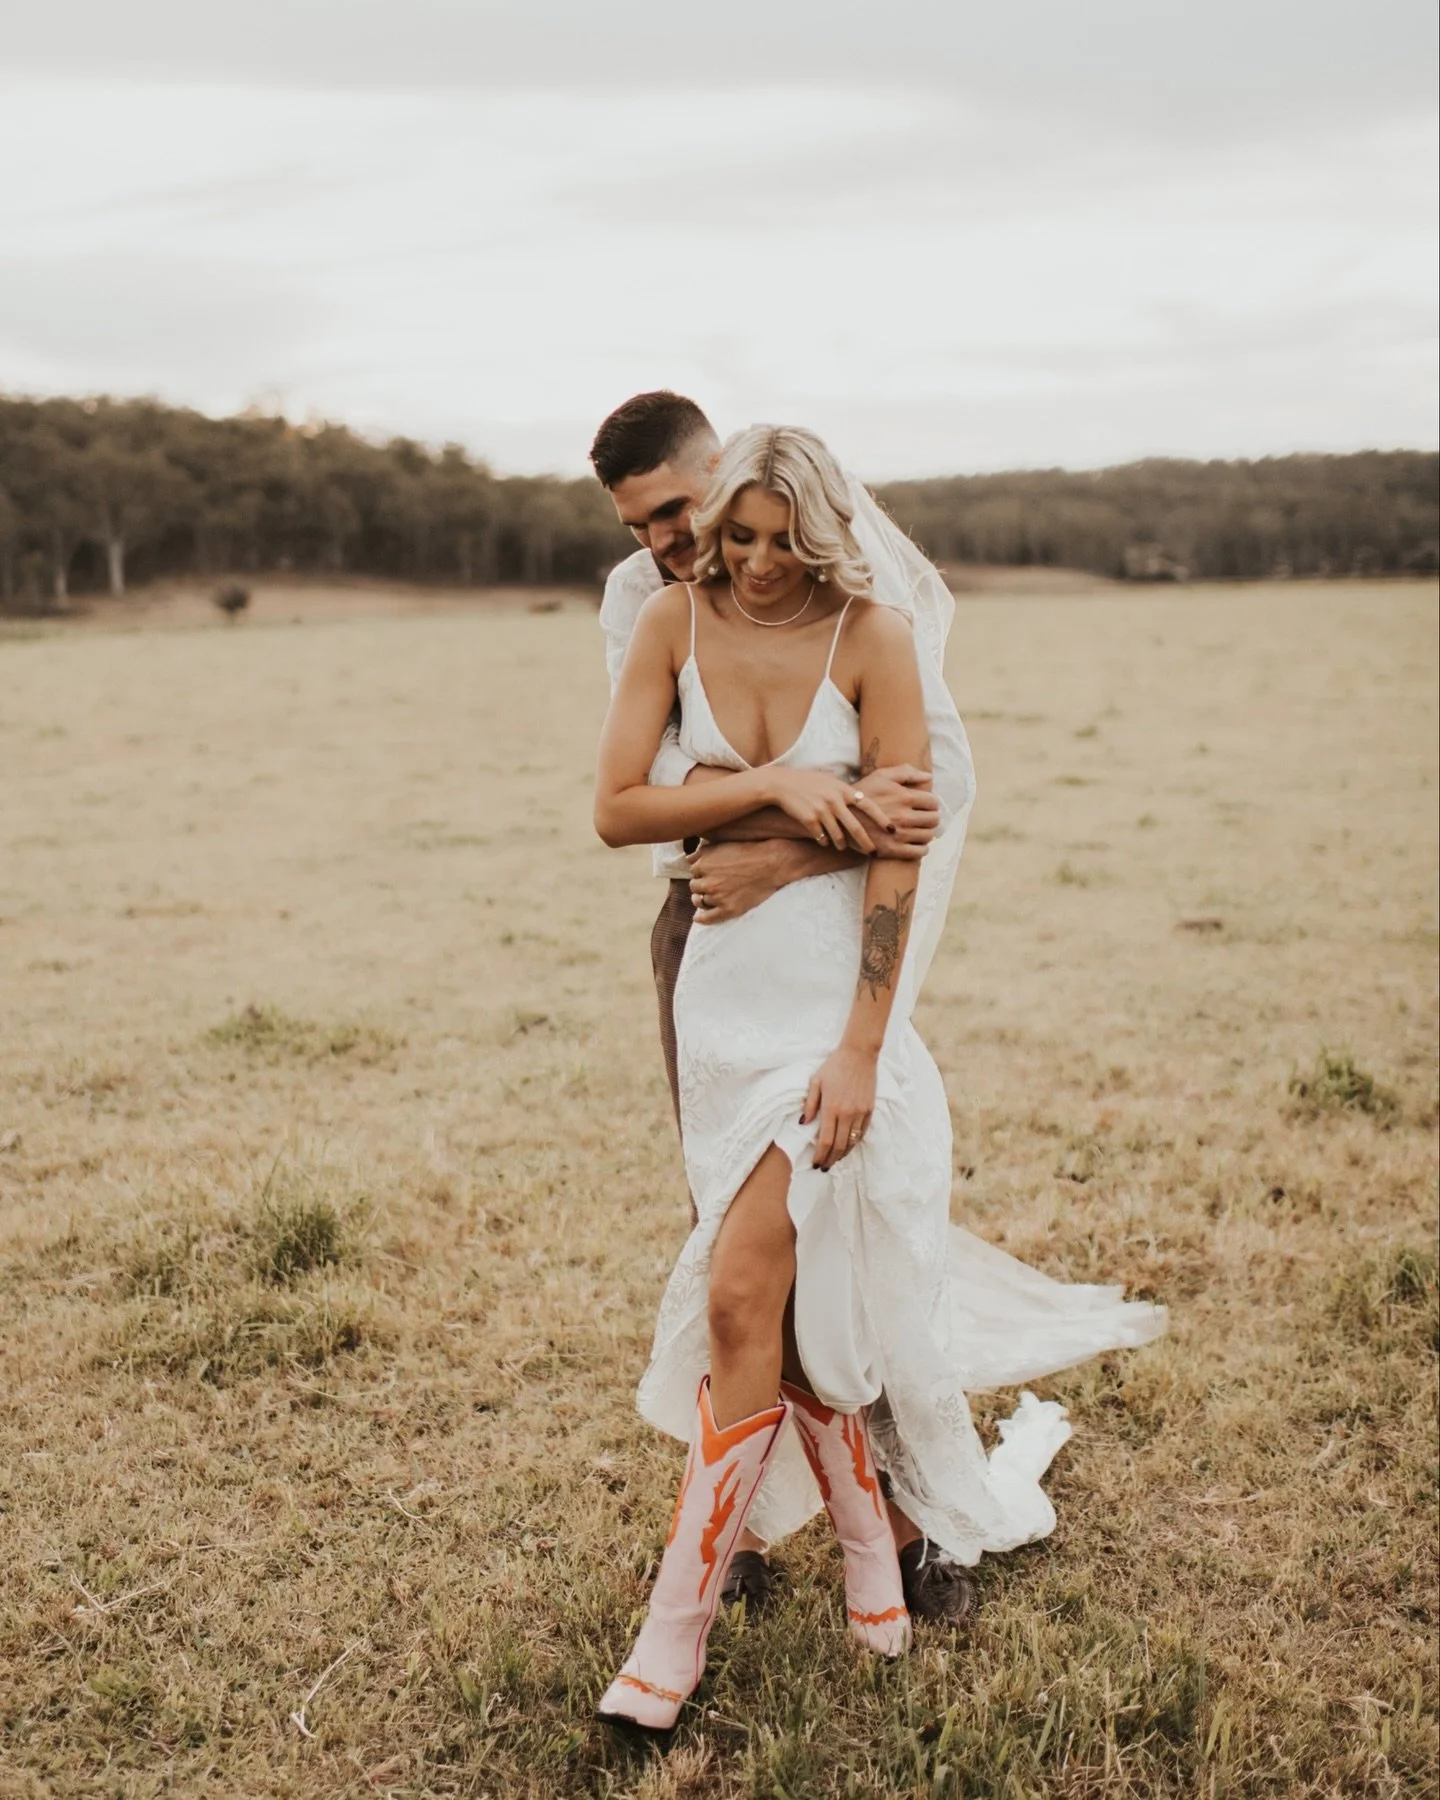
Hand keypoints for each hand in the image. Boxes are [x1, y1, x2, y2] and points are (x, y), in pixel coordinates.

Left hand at [688, 841, 791, 924]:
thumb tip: (687, 859)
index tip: (710, 872)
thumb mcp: (721, 845)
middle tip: (713, 883)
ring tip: (707, 897)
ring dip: (703, 899)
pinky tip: (698, 918)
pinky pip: (708, 918)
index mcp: (703, 864)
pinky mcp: (728, 909)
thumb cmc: (749, 851)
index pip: (693, 871)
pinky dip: (701, 919)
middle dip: (702, 884)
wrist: (772, 863)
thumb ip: (701, 852)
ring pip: (701, 901)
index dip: (701, 871)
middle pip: (694, 886)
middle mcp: (707, 882)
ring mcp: (717, 897)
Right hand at [767, 767, 892, 853]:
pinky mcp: (809, 820)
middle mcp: (835, 800)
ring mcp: (822, 811)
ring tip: (842, 846)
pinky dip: (824, 841)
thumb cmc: (810, 782)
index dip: (881, 819)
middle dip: (866, 843)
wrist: (783, 784)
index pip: (868, 806)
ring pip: (838, 836)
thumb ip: (848, 793)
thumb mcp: (832, 782)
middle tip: (873, 852)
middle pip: (856, 828)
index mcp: (843, 789)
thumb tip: (866, 804)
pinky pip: (822, 838)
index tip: (892, 830)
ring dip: (841, 844)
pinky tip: (823, 841)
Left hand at [802, 1044, 877, 1171]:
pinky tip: (849, 1146)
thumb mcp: (816, 1082)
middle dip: (830, 1159)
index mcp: (831, 1108)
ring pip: (852, 1142)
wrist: (859, 1054)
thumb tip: (803, 1123)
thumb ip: (809, 1104)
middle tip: (824, 1166)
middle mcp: (847, 1114)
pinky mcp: (870, 1109)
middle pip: (839, 1146)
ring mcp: (860, 1112)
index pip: (826, 1140)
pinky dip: (855, 1142)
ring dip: (843, 1154)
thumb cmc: (834, 1066)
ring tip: (835, 1160)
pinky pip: (862, 1132)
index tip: (816, 1163)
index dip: (820, 1155)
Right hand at [857, 765, 939, 855]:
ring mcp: (899, 835)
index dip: (932, 804)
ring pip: (928, 836)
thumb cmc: (864, 793)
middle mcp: (904, 816)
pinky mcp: (893, 850)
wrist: (842, 817)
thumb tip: (928, 776)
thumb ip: (906, 772)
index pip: (933, 802)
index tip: (926, 806)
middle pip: (934, 820)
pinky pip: (919, 852)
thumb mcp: (881, 776)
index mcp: (904, 796)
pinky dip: (922, 849)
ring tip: (920, 830)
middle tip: (925, 819)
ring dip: (927, 833)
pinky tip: (916, 843)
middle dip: (931, 818)